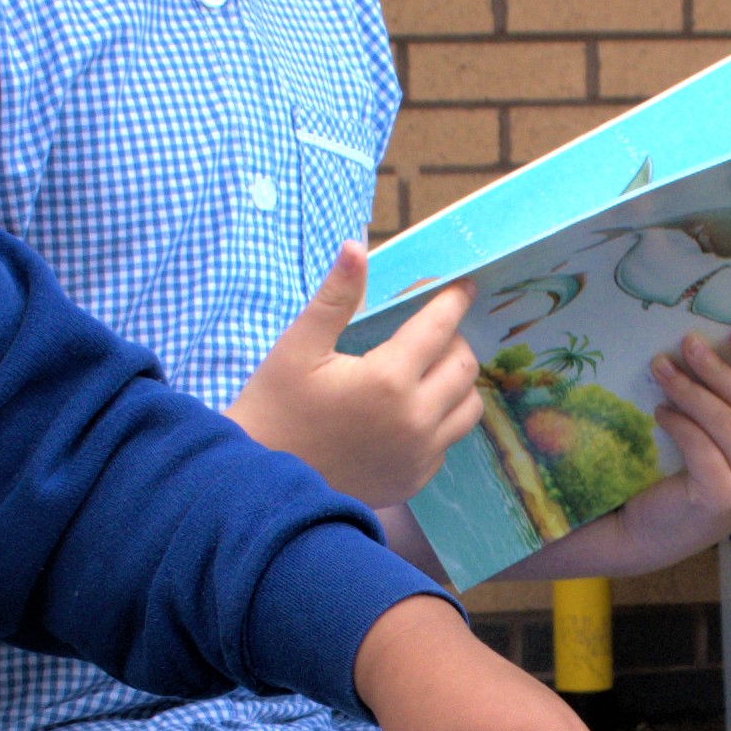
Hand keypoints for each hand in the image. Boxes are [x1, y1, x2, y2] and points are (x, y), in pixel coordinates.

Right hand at [231, 242, 477, 508]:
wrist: (262, 483)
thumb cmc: (275, 407)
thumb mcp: (298, 346)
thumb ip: (336, 298)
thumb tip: (356, 248)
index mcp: (388, 379)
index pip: (439, 327)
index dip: (453, 301)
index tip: (462, 287)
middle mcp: (415, 419)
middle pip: (464, 366)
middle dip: (454, 341)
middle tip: (431, 332)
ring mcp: (419, 454)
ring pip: (468, 407)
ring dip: (456, 382)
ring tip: (427, 371)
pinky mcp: (415, 479)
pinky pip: (448, 440)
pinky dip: (439, 419)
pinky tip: (407, 410)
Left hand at [548, 331, 730, 571]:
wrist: (659, 530)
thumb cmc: (698, 475)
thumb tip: (724, 345)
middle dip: (719, 369)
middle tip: (688, 344)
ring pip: (727, 422)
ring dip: (691, 389)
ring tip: (662, 369)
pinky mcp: (724, 499)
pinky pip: (702, 445)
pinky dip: (679, 422)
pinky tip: (660, 411)